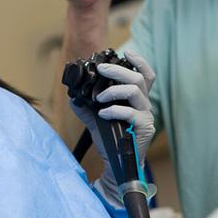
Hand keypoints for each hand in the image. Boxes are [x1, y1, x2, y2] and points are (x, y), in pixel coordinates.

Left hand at [70, 51, 156, 204]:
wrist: (116, 164)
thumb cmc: (110, 140)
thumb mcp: (95, 119)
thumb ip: (86, 106)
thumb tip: (72, 95)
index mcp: (136, 99)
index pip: (145, 76)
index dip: (139, 62)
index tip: (127, 52)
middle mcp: (144, 105)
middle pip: (139, 79)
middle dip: (119, 71)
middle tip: (102, 70)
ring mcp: (146, 116)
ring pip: (136, 92)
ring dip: (115, 90)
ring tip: (100, 97)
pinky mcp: (144, 128)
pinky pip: (130, 113)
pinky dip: (115, 110)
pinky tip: (103, 114)